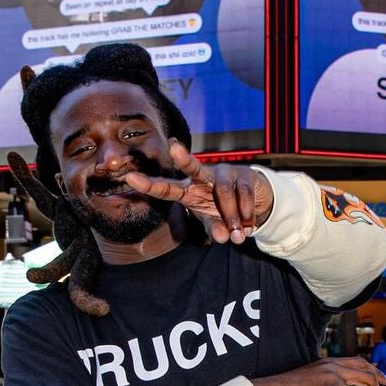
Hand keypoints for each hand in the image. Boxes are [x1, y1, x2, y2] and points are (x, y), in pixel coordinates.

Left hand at [123, 140, 273, 244]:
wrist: (255, 201)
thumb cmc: (223, 210)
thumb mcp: (214, 222)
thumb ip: (214, 229)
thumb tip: (223, 237)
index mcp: (189, 191)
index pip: (167, 188)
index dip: (150, 185)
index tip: (130, 178)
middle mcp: (204, 178)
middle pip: (193, 168)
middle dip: (184, 159)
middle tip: (175, 148)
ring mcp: (225, 173)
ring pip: (224, 191)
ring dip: (232, 216)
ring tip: (239, 237)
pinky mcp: (244, 174)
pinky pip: (244, 194)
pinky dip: (247, 213)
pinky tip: (249, 225)